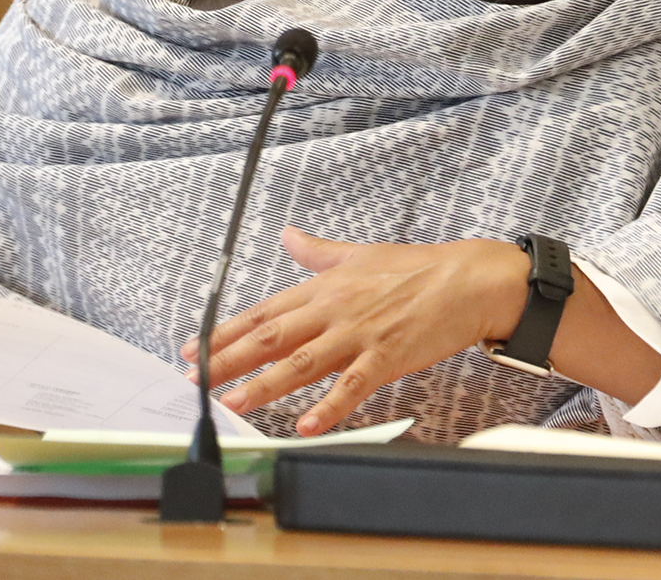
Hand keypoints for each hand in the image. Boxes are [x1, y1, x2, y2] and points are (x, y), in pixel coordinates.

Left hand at [181, 227, 528, 435]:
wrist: (467, 280)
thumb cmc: (416, 268)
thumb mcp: (359, 253)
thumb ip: (318, 251)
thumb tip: (289, 235)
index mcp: (324, 287)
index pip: (264, 312)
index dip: (225, 331)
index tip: (194, 348)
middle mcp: (334, 310)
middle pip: (271, 337)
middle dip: (229, 359)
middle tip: (196, 378)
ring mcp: (359, 335)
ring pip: (301, 363)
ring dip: (264, 385)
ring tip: (234, 403)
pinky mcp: (386, 357)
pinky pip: (352, 386)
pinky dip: (329, 407)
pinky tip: (306, 425)